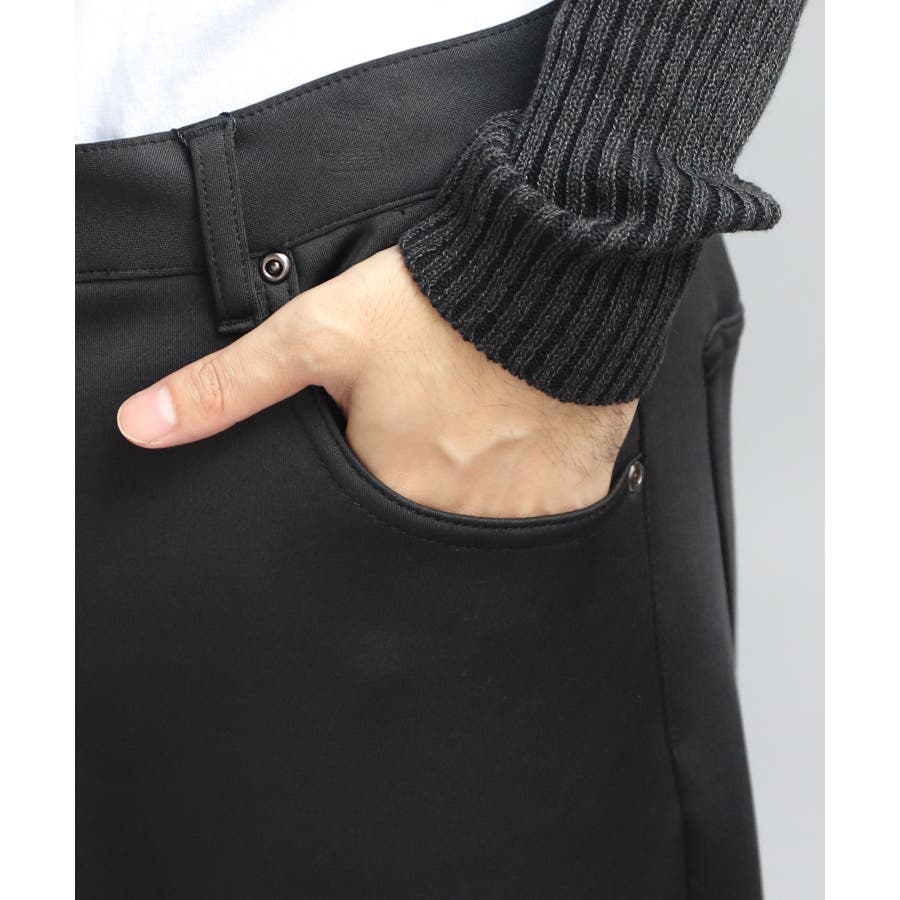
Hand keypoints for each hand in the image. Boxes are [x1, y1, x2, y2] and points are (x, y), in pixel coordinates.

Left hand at [117, 247, 636, 517]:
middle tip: (429, 429)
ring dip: (465, 493)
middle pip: (410, 530)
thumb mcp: (320, 335)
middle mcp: (453, 521)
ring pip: (472, 531)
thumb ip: (230, 386)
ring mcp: (517, 517)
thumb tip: (139, 428)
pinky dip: (518, 494)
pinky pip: (533, 524)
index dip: (357, 472)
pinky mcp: (567, 500)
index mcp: (388, 489)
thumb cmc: (436, 307)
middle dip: (410, 488)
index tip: (377, 437)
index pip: (350, 519)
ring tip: (471, 432)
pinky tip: (516, 447)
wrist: (556, 275)